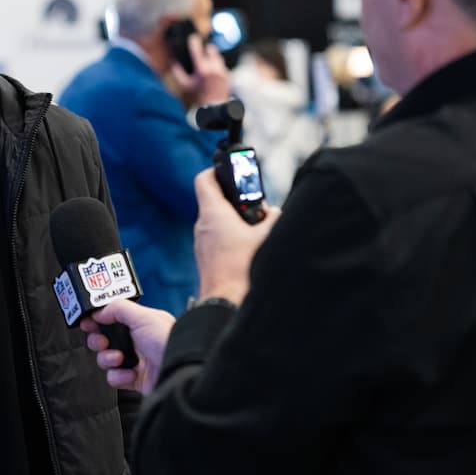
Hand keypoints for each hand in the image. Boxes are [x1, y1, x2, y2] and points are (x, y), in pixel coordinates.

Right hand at [80, 299, 174, 395]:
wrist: (180, 371)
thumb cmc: (168, 341)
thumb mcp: (143, 316)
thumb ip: (118, 308)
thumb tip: (99, 311)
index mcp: (140, 323)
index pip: (112, 318)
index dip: (97, 320)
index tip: (87, 323)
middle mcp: (137, 341)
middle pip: (104, 339)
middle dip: (98, 341)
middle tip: (102, 342)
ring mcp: (135, 361)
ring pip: (106, 360)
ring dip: (108, 359)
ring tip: (119, 359)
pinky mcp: (135, 380)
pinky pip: (114, 378)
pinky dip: (119, 377)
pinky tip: (131, 374)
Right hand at [169, 33, 230, 106]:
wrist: (213, 109)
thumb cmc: (197, 98)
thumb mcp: (184, 86)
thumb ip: (178, 73)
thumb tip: (173, 63)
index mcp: (201, 69)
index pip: (197, 50)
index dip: (194, 42)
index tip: (193, 37)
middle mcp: (213, 68)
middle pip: (211, 50)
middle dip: (206, 48)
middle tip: (202, 48)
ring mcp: (221, 71)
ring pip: (218, 57)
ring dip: (212, 55)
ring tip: (208, 56)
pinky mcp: (227, 76)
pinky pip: (222, 65)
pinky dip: (217, 64)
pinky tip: (213, 67)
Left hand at [194, 169, 280, 304]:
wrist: (226, 304)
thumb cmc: (243, 271)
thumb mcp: (266, 237)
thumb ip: (272, 218)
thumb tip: (273, 213)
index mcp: (213, 214)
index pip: (204, 179)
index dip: (216, 170)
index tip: (232, 172)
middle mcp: (203, 226)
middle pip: (215, 200)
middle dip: (236, 199)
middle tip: (255, 206)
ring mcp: (202, 243)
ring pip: (218, 221)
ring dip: (236, 220)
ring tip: (256, 229)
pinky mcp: (206, 259)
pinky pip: (218, 238)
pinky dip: (232, 237)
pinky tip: (249, 248)